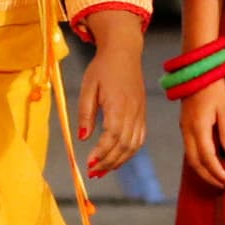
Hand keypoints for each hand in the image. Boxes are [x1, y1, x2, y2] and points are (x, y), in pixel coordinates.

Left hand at [74, 15, 146, 179]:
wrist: (124, 51)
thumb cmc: (103, 67)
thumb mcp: (88, 87)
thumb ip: (85, 114)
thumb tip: (82, 138)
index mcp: (118, 104)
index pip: (112, 136)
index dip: (101, 153)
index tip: (88, 163)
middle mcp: (132, 112)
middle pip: (124, 145)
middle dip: (108, 162)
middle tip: (92, 172)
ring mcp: (140, 113)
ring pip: (133, 145)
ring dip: (118, 161)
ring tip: (102, 170)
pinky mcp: (142, 114)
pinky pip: (139, 139)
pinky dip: (128, 152)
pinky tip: (117, 159)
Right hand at [180, 80, 224, 191]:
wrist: (196, 71)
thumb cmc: (213, 87)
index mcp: (199, 127)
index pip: (207, 157)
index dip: (217, 172)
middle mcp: (188, 131)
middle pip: (195, 162)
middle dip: (208, 176)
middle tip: (222, 185)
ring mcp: (184, 128)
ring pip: (190, 157)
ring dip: (202, 170)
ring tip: (216, 178)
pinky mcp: (184, 126)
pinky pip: (189, 149)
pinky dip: (198, 160)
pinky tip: (208, 163)